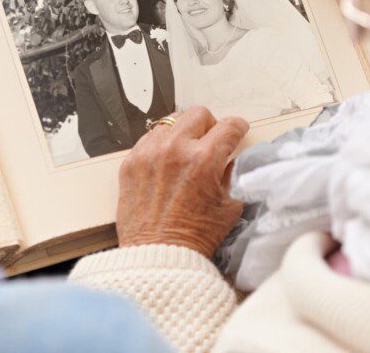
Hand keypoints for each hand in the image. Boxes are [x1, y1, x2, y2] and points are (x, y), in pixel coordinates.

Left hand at [116, 107, 248, 257]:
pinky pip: (149, 138)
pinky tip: (167, 163)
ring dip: (183, 133)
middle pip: (198, 114)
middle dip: (210, 125)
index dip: (238, 128)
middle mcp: (175, 150)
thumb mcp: (230, 206)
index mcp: (204, 160)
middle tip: (211, 141)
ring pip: (171, 122)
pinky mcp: (130, 162)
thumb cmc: (195, 236)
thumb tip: (232, 157)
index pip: (228, 126)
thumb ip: (234, 175)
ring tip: (186, 153)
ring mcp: (149, 154)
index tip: (238, 131)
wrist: (158, 256)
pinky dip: (161, 145)